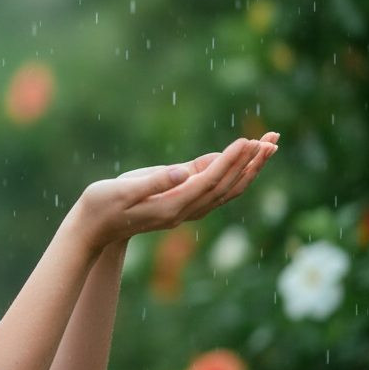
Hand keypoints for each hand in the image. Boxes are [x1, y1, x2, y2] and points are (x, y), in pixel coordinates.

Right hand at [75, 133, 278, 251]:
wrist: (93, 229)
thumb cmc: (101, 206)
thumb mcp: (122, 191)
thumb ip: (152, 181)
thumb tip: (182, 172)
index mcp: (172, 205)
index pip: (209, 182)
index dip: (230, 161)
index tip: (248, 142)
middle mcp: (184, 209)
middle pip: (227, 186)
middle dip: (251, 163)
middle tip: (274, 140)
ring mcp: (184, 207)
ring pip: (225, 189)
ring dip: (248, 167)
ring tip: (268, 145)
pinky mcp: (179, 201)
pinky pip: (212, 187)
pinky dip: (230, 171)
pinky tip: (237, 155)